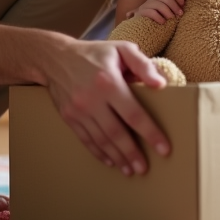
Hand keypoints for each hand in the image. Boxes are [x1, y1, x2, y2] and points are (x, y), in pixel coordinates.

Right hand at [44, 39, 171, 175]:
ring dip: (117, 157)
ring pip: (101, 140)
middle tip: (145, 169)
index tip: (164, 149)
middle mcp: (92, 99)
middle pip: (116, 133)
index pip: (134, 114)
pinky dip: (99, 153)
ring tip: (131, 170)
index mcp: (108, 82)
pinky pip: (86, 140)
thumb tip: (161, 85)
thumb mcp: (122, 48)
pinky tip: (110, 161)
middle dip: (132, 153)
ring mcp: (78, 110)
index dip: (150, 133)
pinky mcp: (68, 117)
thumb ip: (143, 64)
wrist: (55, 57)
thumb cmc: (95, 53)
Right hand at [130, 0, 184, 23]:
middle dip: (174, 6)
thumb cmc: (158, 22)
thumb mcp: (167, 14)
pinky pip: (150, 12)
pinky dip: (158, 17)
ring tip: (171, 19)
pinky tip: (163, 22)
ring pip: (158, 4)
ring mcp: (146, 5)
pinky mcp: (140, 13)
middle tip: (180, 14)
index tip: (183, 4)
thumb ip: (174, 7)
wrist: (141, 30)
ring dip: (167, 11)